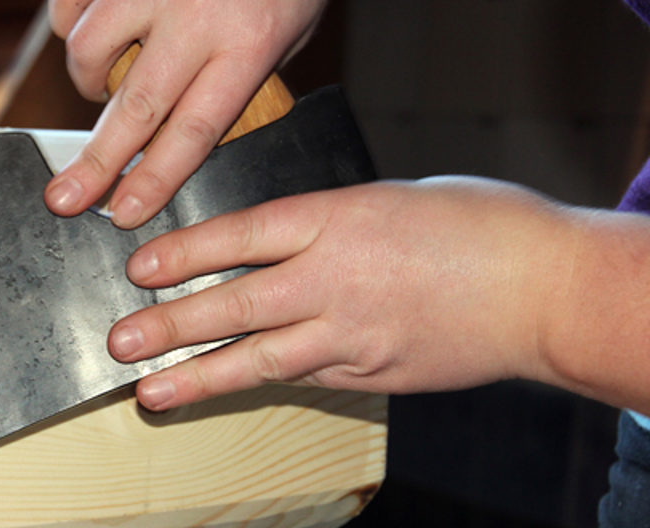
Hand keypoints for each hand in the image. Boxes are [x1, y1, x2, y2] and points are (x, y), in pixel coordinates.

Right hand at [45, 0, 327, 227]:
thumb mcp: (288, 28)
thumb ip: (238, 75)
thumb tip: (184, 127)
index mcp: (247, 44)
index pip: (193, 131)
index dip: (154, 180)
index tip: (124, 213)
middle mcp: (196, 17)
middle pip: (136, 108)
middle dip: (96, 163)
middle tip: (64, 200)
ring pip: (91, 50)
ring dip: (88, 80)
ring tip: (98, 86)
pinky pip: (72, 6)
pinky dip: (73, 23)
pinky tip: (95, 25)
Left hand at [108, 177, 586, 410]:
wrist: (546, 289)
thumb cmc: (477, 227)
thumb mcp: (387, 198)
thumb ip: (324, 224)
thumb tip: (272, 246)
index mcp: (337, 219)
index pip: (240, 235)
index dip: (183, 253)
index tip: (141, 268)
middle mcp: (335, 278)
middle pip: (235, 302)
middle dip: (170, 325)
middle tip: (121, 341)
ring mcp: (353, 333)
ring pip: (261, 358)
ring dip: (199, 377)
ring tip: (150, 392)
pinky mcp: (373, 373)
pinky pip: (306, 378)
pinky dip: (265, 383)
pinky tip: (227, 390)